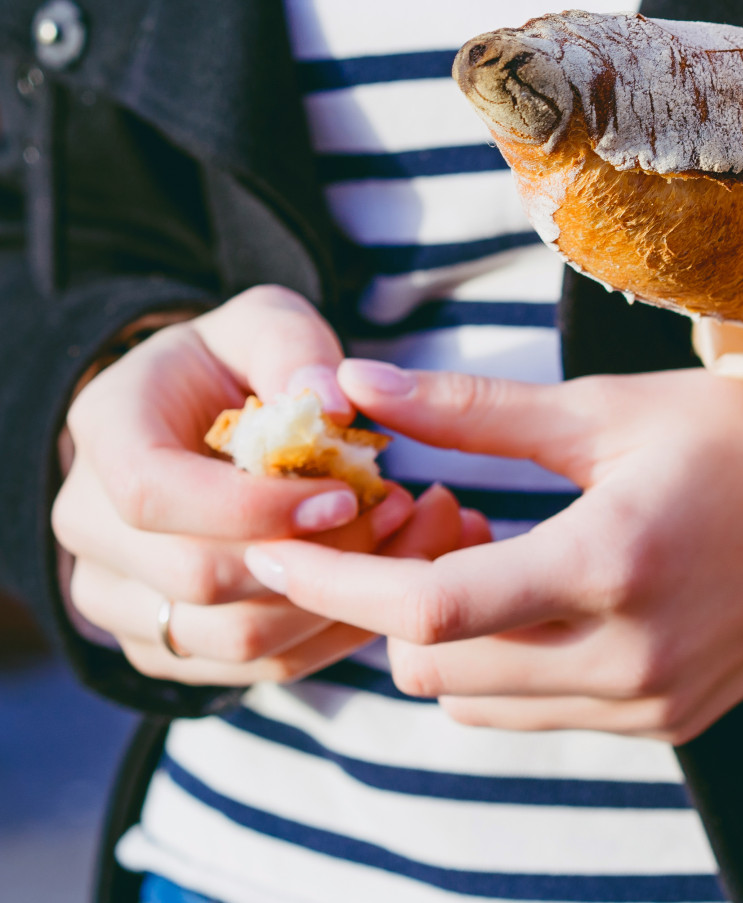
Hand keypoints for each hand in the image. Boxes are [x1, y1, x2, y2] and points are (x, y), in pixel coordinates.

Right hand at [51, 286, 484, 684]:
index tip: (346, 494)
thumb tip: (330, 400)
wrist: (202, 417)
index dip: (255, 508)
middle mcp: (91, 527)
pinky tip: (384, 578)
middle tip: (401, 508)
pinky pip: (262, 667)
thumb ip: (294, 349)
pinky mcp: (169, 645)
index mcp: (107, 434)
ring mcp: (122, 598)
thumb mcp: (267, 325)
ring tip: (401, 535)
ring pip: (236, 639)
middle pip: (199, 580)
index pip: (156, 496)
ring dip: (338, 598)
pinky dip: (337, 631)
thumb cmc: (238, 364)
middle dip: (318, 554)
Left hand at [245, 363, 742, 741]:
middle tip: (429, 512)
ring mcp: (650, 702)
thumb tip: (360, 383)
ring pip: (476, 704)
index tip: (277, 543)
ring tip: (491, 545)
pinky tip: (544, 587)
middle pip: (433, 670)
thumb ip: (477, 411)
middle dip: (393, 599)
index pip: (428, 608)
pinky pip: (539, 711)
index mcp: (611, 566)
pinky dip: (509, 660)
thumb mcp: (614, 408)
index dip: (334, 578)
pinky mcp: (668, 720)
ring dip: (449, 638)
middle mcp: (627, 657)